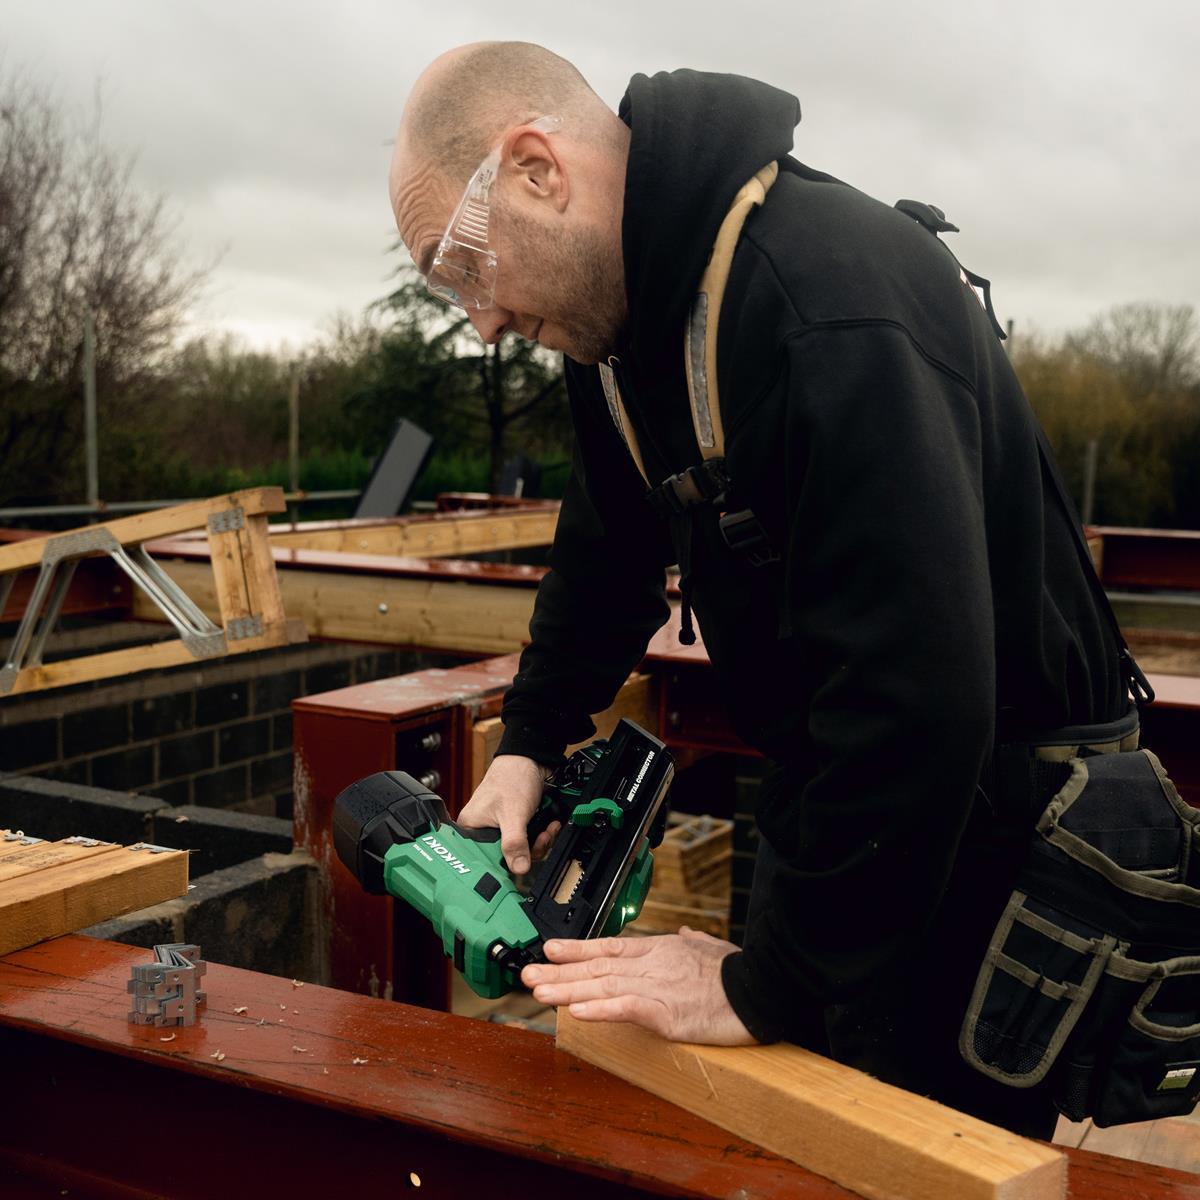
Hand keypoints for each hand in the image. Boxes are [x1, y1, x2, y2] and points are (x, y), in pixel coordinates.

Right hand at [457, 754, 556, 875]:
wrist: (532, 759)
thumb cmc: (512, 777)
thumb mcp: (513, 814)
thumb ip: (514, 843)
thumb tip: (519, 868)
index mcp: (471, 828)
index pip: (482, 860)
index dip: (502, 865)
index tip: (519, 864)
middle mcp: (482, 829)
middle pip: (503, 857)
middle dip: (526, 851)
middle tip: (538, 840)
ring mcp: (500, 827)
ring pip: (519, 850)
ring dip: (538, 843)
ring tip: (546, 830)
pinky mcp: (515, 824)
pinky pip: (527, 840)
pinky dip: (540, 835)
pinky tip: (548, 825)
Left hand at [521, 927, 756, 1044]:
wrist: (763, 987)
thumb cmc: (739, 971)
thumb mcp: (712, 947)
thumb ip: (693, 941)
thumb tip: (683, 934)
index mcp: (661, 950)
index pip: (610, 947)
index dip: (576, 949)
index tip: (549, 949)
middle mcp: (652, 965)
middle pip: (597, 967)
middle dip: (559, 972)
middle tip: (526, 975)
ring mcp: (658, 988)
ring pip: (603, 986)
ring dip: (568, 990)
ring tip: (539, 992)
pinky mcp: (668, 1013)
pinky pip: (627, 1009)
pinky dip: (601, 1009)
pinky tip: (577, 1011)